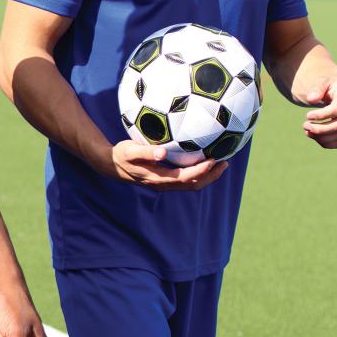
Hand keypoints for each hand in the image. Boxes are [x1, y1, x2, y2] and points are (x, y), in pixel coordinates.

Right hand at [110, 141, 226, 189]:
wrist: (111, 166)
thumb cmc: (121, 155)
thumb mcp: (131, 150)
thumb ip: (146, 151)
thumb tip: (163, 152)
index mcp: (158, 178)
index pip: (185, 178)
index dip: (201, 171)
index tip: (213, 159)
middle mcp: (163, 184)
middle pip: (193, 185)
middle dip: (210, 176)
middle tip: (225, 162)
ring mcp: (164, 184)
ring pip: (191, 185)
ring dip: (207, 176)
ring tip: (220, 164)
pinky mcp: (164, 180)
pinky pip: (185, 180)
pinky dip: (198, 174)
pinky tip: (203, 162)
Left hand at [300, 72, 336, 148]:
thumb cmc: (329, 83)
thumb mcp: (322, 81)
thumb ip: (317, 88)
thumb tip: (311, 99)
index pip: (336, 110)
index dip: (321, 115)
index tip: (307, 115)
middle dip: (319, 129)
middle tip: (304, 125)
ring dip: (321, 137)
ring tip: (307, 130)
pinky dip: (325, 143)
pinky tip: (313, 135)